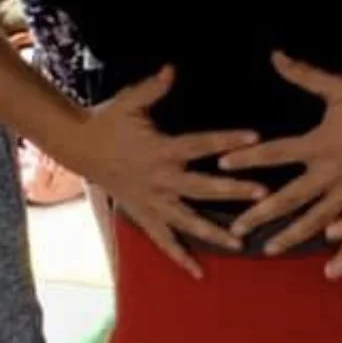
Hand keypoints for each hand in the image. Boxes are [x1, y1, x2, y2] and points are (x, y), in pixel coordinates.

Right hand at [70, 67, 265, 277]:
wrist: (78, 148)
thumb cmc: (108, 121)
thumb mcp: (128, 102)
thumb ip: (152, 87)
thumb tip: (172, 68)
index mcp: (160, 149)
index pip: (200, 144)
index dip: (227, 139)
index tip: (255, 137)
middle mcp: (159, 178)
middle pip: (202, 187)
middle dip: (233, 190)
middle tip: (263, 194)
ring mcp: (152, 201)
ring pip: (187, 220)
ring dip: (214, 232)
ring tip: (241, 243)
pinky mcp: (143, 215)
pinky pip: (163, 240)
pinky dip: (179, 258)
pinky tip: (199, 273)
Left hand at [218, 54, 341, 253]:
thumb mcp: (338, 87)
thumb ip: (303, 74)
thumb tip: (275, 55)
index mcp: (319, 144)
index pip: (275, 152)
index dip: (247, 157)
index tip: (222, 165)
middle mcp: (331, 172)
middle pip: (289, 197)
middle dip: (261, 213)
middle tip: (237, 229)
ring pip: (317, 219)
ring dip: (293, 235)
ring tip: (271, 248)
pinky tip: (335, 267)